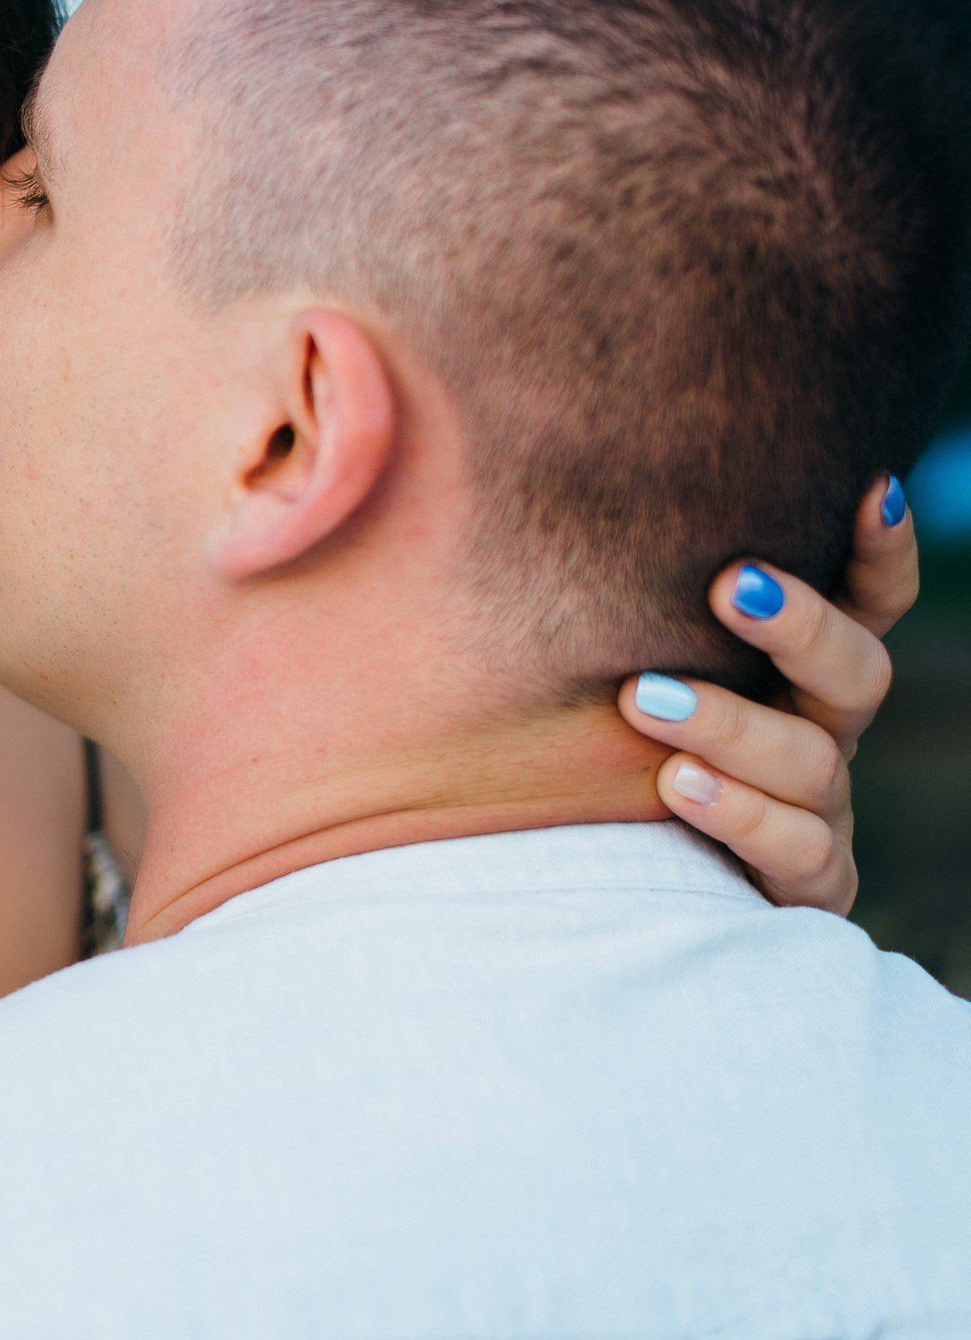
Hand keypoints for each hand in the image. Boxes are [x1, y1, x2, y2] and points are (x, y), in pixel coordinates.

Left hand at [619, 476, 918, 914]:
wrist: (584, 881)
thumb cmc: (580, 736)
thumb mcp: (595, 653)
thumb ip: (583, 585)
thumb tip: (461, 454)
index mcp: (789, 670)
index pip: (862, 601)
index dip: (878, 551)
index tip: (868, 486)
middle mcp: (816, 732)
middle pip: (856, 672)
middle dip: (801, 625)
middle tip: (729, 585)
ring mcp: (815, 811)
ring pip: (812, 762)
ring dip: (735, 724)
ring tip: (645, 698)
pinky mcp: (798, 885)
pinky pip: (799, 853)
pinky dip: (743, 815)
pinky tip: (679, 786)